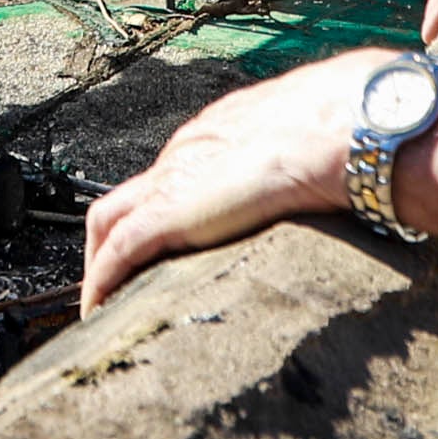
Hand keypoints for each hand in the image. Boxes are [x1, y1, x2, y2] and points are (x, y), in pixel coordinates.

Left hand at [80, 50, 384, 310]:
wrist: (338, 130)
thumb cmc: (339, 135)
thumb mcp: (312, 152)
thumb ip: (302, 169)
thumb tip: (328, 187)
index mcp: (216, 136)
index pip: (170, 177)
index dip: (157, 213)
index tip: (159, 246)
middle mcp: (183, 154)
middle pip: (125, 198)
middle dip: (111, 239)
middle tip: (113, 281)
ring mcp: (171, 181)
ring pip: (107, 222)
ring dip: (98, 264)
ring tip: (101, 304)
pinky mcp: (167, 212)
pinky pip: (117, 252)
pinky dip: (102, 280)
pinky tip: (100, 309)